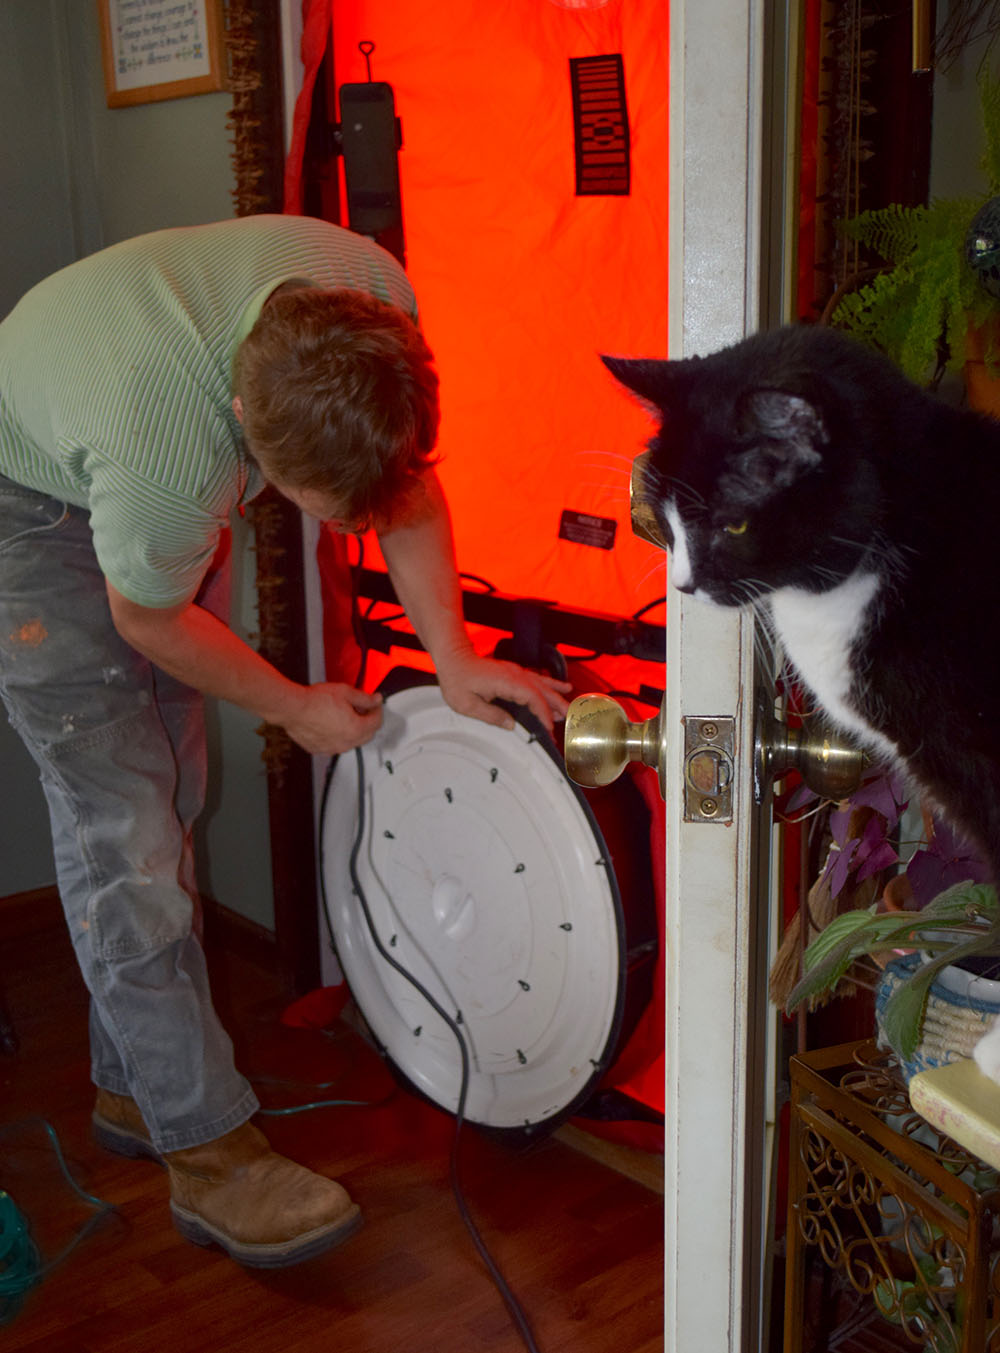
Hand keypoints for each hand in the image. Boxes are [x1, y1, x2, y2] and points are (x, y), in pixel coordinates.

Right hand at [279, 683, 383, 754]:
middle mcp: (345, 743)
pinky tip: (332, 724)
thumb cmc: (315, 701)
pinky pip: (335, 745)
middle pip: (367, 735)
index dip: (377, 710)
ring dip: (354, 731)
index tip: (374, 704)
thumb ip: (364, 698)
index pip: (376, 722)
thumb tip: (375, 700)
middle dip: (368, 722)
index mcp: (356, 729)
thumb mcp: (346, 693)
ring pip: (352, 742)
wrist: (293, 708)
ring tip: (345, 715)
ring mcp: (332, 748)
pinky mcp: (320, 750)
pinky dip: (338, 737)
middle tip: (362, 709)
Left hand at [435, 651, 571, 733]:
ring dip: (558, 697)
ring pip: (543, 684)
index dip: (543, 713)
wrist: (453, 656)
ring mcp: (515, 672)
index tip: (549, 727)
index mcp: (505, 682)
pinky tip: (562, 687)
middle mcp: (514, 675)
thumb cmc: (457, 677)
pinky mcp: (514, 672)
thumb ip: (490, 715)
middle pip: (543, 691)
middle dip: (557, 706)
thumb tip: (511, 725)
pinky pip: (537, 679)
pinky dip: (551, 684)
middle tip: (569, 721)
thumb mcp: (466, 704)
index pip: (532, 698)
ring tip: (570, 709)